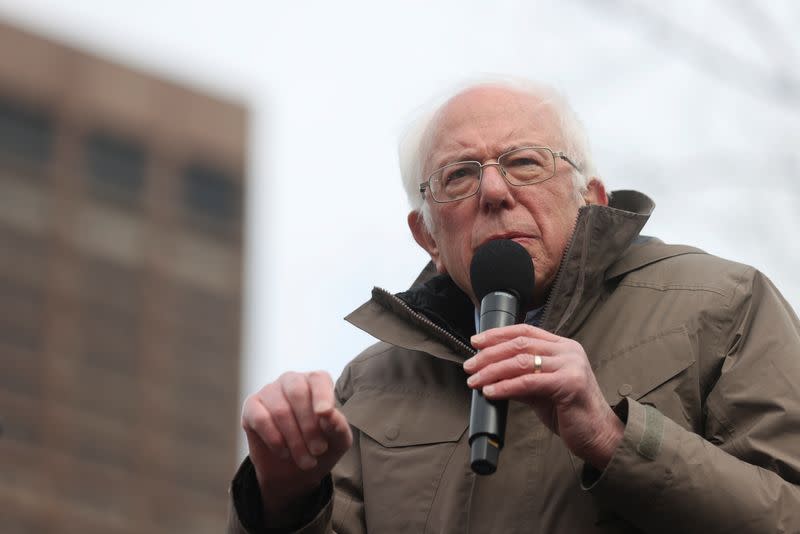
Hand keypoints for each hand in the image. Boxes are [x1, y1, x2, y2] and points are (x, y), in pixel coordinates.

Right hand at [241, 371, 352, 519]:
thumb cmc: (319, 448)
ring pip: (280, 411)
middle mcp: (292, 381)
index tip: (324, 414)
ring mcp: (269, 392)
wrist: (293, 472)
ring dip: (294, 440)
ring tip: (305, 460)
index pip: (318, 379)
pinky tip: (284, 453)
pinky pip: (261, 419)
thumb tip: (329, 414)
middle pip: (297, 394)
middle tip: (318, 451)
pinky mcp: (251, 407)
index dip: (322, 396)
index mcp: (316, 382)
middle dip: (309, 426)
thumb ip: (338, 426)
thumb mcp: (337, 442)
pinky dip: (274, 440)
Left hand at [464, 324, 622, 468]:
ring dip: (492, 370)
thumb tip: (491, 374)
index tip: (476, 342)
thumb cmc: (572, 413)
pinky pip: (528, 382)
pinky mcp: (569, 384)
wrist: (600, 435)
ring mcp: (570, 366)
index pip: (525, 331)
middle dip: (489, 354)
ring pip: (521, 361)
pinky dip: (505, 386)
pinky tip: (491, 391)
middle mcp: (568, 351)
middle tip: (470, 365)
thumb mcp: (542, 390)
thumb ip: (521, 378)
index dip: (498, 335)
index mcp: (563, 347)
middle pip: (519, 345)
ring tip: (475, 380)